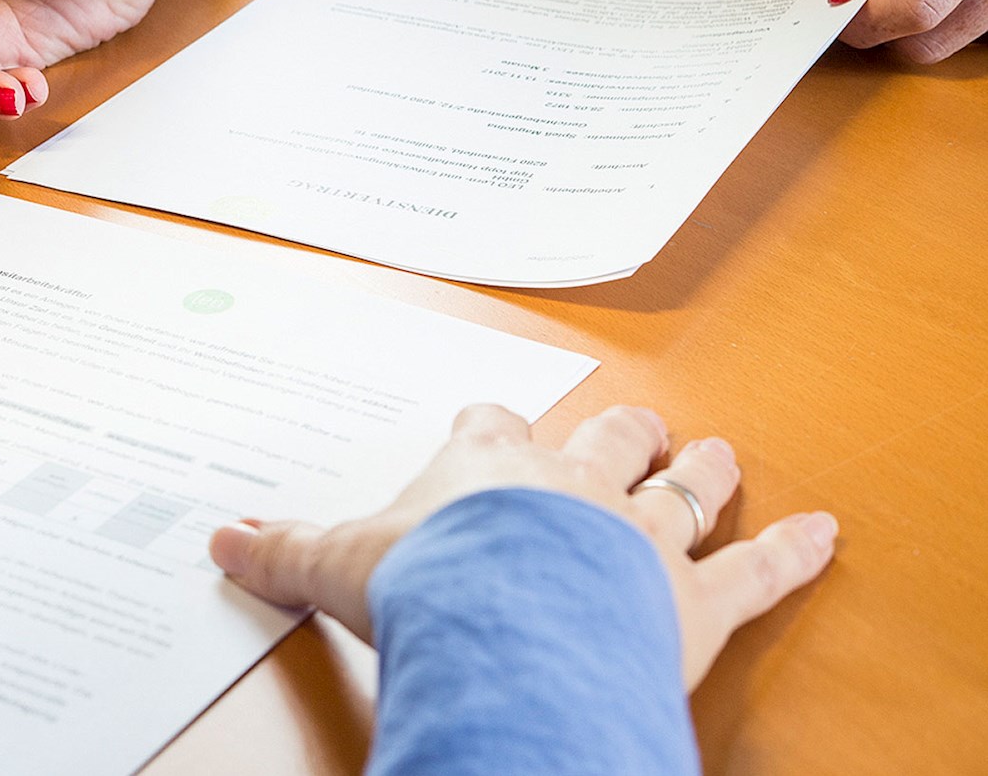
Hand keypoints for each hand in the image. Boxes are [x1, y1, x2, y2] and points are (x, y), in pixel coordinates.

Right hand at [208, 404, 837, 688]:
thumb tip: (222, 540)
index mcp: (487, 468)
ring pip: (680, 491)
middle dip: (617, 430)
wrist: (506, 625)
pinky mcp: (694, 597)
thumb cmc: (429, 583)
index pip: (487, 429)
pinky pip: (756, 570)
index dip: (488, 427)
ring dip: (700, 471)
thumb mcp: (337, 563)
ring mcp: (638, 535)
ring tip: (714, 451)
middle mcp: (569, 485)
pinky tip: (821, 532)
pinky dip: (790, 552)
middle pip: (600, 442)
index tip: (485, 422)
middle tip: (635, 418)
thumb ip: (284, 551)